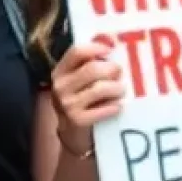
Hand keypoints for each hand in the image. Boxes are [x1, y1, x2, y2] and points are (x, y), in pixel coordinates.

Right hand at [50, 40, 126, 157]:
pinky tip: (118, 106)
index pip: (76, 52)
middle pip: (92, 69)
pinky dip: (114, 106)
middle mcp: (60, 86)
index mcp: (60, 72)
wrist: (73, 136)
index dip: (96, 47)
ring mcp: (67, 105)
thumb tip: (113, 44)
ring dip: (116, 88)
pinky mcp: (77, 121)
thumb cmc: (81, 102)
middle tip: (121, 73)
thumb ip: (89, 64)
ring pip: (100, 88)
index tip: (111, 49)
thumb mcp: (77, 82)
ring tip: (122, 90)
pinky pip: (104, 109)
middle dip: (112, 69)